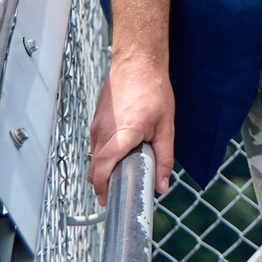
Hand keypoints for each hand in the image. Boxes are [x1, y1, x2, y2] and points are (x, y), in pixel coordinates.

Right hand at [89, 52, 174, 200]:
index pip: (102, 168)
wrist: (138, 62)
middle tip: (117, 193)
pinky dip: (104, 154)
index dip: (102, 187)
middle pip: (95, 166)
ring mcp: (97, 125)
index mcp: (122, 134)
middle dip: (102, 183)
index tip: (107, 200)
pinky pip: (96, 144)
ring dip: (104, 168)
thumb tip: (162, 185)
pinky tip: (120, 152)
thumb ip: (164, 158)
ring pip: (95, 155)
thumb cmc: (153, 90)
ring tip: (122, 172)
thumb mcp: (166, 127)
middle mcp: (103, 131)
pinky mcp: (96, 120)